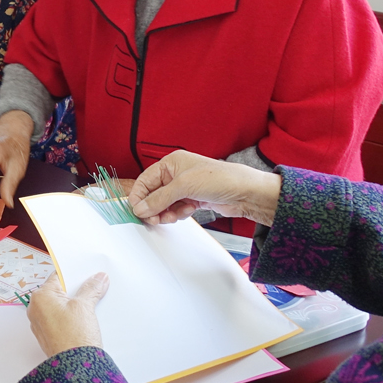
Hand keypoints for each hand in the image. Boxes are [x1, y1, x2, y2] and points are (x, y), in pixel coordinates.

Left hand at [26, 273, 109, 356]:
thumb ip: (91, 288)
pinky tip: (84, 318)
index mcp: (40, 297)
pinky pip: (58, 319)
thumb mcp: (84, 306)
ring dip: (74, 304)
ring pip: (59, 306)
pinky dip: (70, 316)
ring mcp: (40, 323)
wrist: (76, 366)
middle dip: (75, 290)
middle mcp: (36, 309)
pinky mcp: (48, 334)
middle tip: (93, 287)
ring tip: (91, 303)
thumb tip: (98, 277)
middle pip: (58, 292)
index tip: (88, 274)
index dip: (74, 274)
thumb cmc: (75, 336)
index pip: (57, 277)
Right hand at [125, 150, 281, 225]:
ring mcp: (184, 188)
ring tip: (172, 216)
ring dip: (165, 213)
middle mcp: (176, 175)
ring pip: (163, 204)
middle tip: (153, 219)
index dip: (139, 196)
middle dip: (153, 207)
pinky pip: (175, 209)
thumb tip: (139, 208)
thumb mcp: (184, 186)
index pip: (145, 181)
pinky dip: (177, 214)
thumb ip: (159, 198)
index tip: (136, 211)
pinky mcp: (192, 199)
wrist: (245, 193)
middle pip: (153, 194)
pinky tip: (187, 212)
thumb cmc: (219, 179)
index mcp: (171, 163)